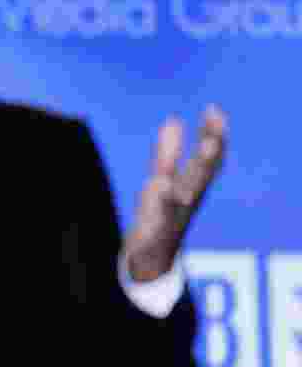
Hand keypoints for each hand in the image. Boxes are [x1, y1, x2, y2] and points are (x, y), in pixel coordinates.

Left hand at [125, 105, 226, 281]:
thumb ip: (167, 151)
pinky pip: (161, 216)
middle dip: (210, 153)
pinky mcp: (156, 229)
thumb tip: (173, 120)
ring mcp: (173, 214)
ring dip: (193, 176)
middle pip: (202, 173)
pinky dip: (163, 201)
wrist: (152, 257)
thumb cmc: (160, 214)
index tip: (214, 110)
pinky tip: (162, 185)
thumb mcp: (162, 178)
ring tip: (200, 153)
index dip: (213, 134)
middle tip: (215, 133)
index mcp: (191, 184)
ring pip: (186, 193)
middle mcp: (187, 198)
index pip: (208, 156)